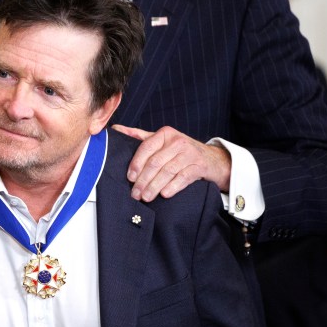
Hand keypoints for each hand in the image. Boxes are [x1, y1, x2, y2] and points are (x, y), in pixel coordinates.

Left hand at [112, 124, 231, 200]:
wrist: (211, 159)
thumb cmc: (180, 150)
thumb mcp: (161, 140)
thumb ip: (139, 136)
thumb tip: (115, 128)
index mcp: (165, 133)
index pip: (146, 147)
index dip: (136, 163)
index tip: (129, 178)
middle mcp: (178, 141)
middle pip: (155, 162)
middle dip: (143, 180)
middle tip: (135, 193)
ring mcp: (190, 153)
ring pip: (168, 171)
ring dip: (155, 186)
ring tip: (146, 197)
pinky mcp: (199, 166)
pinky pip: (183, 177)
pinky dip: (173, 186)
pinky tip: (164, 194)